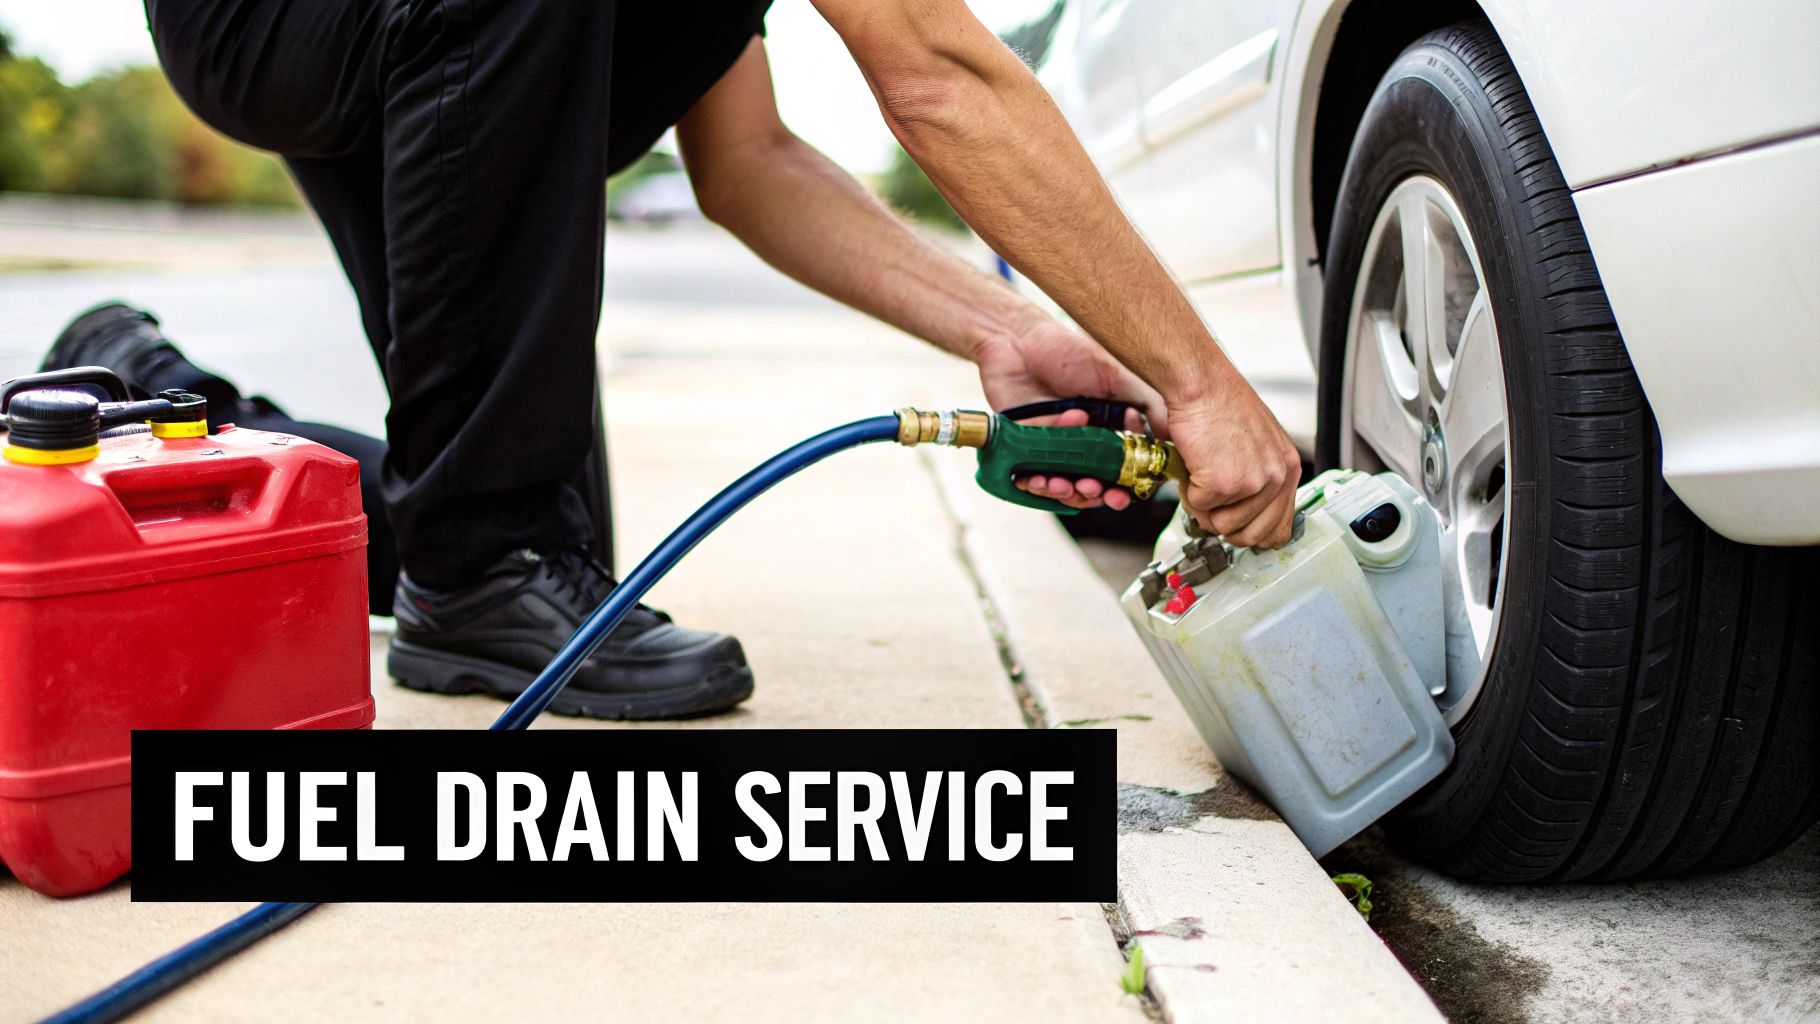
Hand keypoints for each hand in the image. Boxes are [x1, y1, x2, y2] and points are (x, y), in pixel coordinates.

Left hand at [974, 320, 1165, 510]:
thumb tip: (1172, 436)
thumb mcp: (1115, 376)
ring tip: (1064, 483)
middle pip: (1093, 486)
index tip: (1126, 490)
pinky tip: (1040, 476)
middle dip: (1096, 495)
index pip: (1123, 468)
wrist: (1015, 341)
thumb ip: (1148, 404)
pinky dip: (1037, 483)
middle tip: (1095, 490)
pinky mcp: (1023, 449)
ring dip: (1066, 493)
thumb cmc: (1065, 353)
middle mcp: (1081, 443)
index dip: (1126, 485)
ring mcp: (1052, 448)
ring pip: (1063, 488)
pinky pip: (1030, 478)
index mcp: (1107, 429)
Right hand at [1167, 377, 1302, 547]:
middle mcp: (1276, 476)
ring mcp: (1252, 482)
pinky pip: (1198, 508)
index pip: (1280, 529)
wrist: (1201, 384)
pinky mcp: (1223, 483)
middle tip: (1211, 498)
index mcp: (1287, 468)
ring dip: (1203, 504)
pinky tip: (1193, 464)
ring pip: (1221, 526)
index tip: (1238, 527)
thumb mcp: (1258, 444)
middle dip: (1224, 523)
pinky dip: (1188, 490)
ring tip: (1201, 472)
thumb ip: (1259, 479)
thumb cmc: (1222, 405)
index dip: (1252, 533)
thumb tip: (1245, 514)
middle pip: (1250, 536)